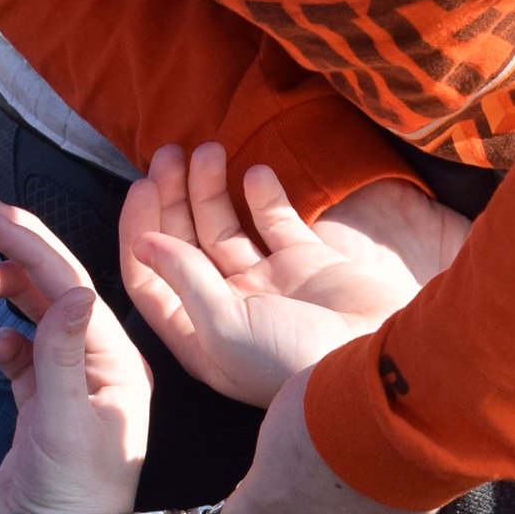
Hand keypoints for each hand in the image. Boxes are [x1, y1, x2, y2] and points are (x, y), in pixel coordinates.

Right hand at [0, 198, 151, 513]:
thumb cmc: (72, 493)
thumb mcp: (65, 418)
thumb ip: (62, 352)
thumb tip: (72, 290)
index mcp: (119, 364)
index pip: (73, 287)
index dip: (34, 244)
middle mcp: (100, 367)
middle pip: (59, 290)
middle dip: (21, 251)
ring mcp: (70, 384)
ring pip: (38, 317)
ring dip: (8, 294)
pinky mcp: (42, 404)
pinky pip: (22, 353)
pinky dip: (3, 341)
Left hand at [119, 144, 465, 407]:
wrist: (374, 364)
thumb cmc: (291, 360)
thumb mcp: (224, 324)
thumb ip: (183, 278)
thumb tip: (142, 242)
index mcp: (198, 335)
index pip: (151, 277)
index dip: (140, 230)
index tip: (143, 187)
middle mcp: (227, 308)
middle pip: (184, 245)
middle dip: (172, 199)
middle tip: (167, 155)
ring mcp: (268, 285)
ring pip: (225, 229)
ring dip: (210, 189)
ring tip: (207, 149)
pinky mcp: (307, 266)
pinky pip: (276, 222)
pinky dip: (263, 196)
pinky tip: (254, 172)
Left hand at [216, 368, 446, 513]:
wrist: (403, 409)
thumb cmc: (335, 398)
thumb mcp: (289, 406)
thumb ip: (286, 441)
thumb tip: (296, 444)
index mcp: (273, 492)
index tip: (249, 507)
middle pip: (307, 512)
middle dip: (320, 485)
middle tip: (339, 445)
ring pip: (355, 512)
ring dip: (363, 489)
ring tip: (381, 447)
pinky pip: (400, 508)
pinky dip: (403, 490)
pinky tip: (413, 458)